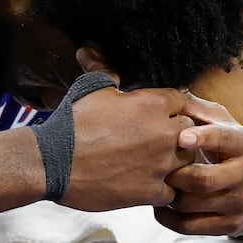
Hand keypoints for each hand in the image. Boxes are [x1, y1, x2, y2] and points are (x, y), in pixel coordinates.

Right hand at [57, 47, 196, 211]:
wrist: (52, 161)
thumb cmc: (72, 122)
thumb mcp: (89, 89)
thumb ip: (100, 69)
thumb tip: (88, 50)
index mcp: (152, 104)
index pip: (181, 100)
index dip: (169, 107)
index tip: (156, 115)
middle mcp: (164, 133)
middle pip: (190, 131)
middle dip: (175, 133)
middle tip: (155, 139)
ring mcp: (160, 165)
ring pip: (187, 162)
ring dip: (174, 162)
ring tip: (152, 162)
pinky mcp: (151, 191)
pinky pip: (173, 192)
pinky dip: (163, 189)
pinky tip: (146, 184)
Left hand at [154, 92, 242, 236]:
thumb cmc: (235, 149)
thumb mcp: (227, 125)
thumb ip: (201, 111)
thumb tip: (169, 98)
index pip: (225, 139)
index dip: (203, 138)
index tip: (180, 136)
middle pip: (202, 179)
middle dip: (174, 173)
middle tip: (156, 165)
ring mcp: (240, 204)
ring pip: (192, 204)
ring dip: (166, 194)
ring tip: (153, 182)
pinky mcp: (231, 226)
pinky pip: (190, 226)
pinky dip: (168, 217)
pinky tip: (159, 205)